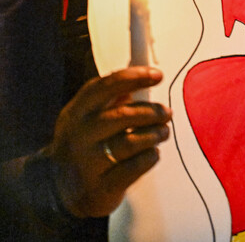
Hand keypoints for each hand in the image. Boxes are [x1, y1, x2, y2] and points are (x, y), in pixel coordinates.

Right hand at [45, 67, 171, 217]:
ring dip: (154, 134)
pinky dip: (149, 158)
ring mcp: (88, 164)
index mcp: (77, 112)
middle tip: (167, 113)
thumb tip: (142, 80)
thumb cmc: (82, 145)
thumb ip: (110, 99)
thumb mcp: (86, 118)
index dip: (134, 77)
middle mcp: (79, 136)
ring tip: (163, 132)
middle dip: (151, 112)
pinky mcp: (100, 189)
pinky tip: (153, 153)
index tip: (157, 75)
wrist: (56, 191)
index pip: (106, 87)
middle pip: (122, 115)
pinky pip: (133, 169)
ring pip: (130, 143)